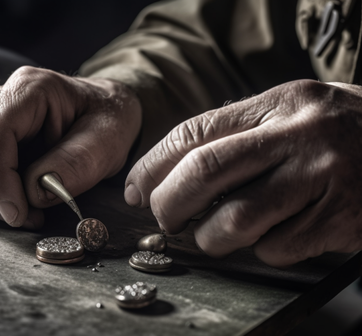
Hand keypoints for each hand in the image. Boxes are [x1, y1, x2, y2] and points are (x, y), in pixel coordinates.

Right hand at [0, 66, 140, 228]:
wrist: (108, 113)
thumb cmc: (109, 119)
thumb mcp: (108, 140)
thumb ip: (76, 163)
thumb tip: (34, 192)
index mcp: (30, 89)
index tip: (15, 212)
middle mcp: (1, 97)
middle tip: (13, 215)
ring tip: (19, 212)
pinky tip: (13, 203)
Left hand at [125, 80, 361, 266]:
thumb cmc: (338, 134)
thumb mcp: (291, 114)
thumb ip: (237, 136)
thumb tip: (166, 174)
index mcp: (278, 104)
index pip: (194, 133)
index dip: (153, 166)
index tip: (135, 189)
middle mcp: (300, 134)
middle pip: (205, 172)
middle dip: (169, 204)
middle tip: (163, 219)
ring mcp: (325, 177)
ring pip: (238, 219)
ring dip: (211, 237)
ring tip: (211, 236)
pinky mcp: (344, 218)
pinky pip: (279, 247)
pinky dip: (261, 251)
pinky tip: (271, 238)